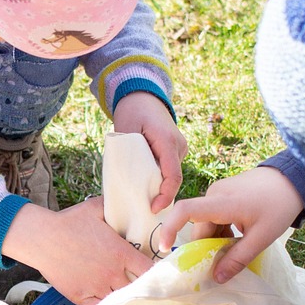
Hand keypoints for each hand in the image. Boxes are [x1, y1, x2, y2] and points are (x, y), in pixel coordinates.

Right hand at [1, 198, 153, 304]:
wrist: (42, 238)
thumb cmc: (68, 222)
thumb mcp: (95, 209)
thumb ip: (114, 206)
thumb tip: (125, 198)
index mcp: (121, 253)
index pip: (149, 269)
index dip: (154, 273)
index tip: (155, 273)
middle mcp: (112, 273)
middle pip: (138, 289)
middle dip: (142, 289)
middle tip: (145, 290)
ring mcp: (97, 287)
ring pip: (120, 302)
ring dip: (126, 302)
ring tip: (132, 304)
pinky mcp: (81, 296)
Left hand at [112, 93, 187, 212]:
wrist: (143, 96)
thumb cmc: (132, 111)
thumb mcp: (125, 131)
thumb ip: (127, 155)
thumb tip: (125, 183)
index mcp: (167, 141)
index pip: (173, 176)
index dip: (165, 196)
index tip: (152, 209)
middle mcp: (178, 145)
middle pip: (173, 178)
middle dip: (160, 195)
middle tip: (142, 208)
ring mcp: (179, 147)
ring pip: (171, 174)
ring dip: (158, 186)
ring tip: (141, 197)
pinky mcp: (176, 150)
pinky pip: (169, 168)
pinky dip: (158, 178)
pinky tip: (145, 184)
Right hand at [153, 166, 301, 282]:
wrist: (294, 178)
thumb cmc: (279, 206)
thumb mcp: (262, 238)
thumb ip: (238, 259)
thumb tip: (216, 278)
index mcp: (222, 202)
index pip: (185, 211)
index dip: (170, 228)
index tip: (164, 248)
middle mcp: (214, 194)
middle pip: (198, 225)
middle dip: (205, 247)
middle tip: (219, 266)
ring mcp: (218, 192)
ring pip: (206, 222)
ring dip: (215, 240)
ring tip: (235, 250)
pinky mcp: (224, 193)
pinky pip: (213, 215)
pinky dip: (220, 230)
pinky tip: (237, 237)